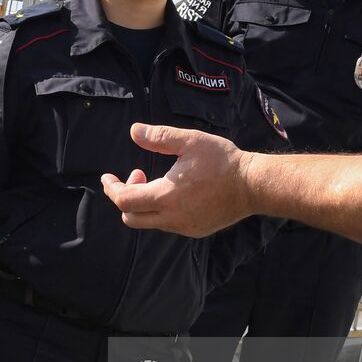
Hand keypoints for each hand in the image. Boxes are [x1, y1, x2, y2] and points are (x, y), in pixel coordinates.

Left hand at [101, 123, 253, 237]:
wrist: (253, 185)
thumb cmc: (222, 160)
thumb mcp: (189, 141)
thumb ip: (159, 136)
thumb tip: (134, 131)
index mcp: (166, 196)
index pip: (124, 200)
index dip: (111, 189)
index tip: (108, 177)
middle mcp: (172, 217)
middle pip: (131, 217)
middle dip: (126, 196)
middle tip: (138, 173)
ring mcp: (184, 227)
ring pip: (149, 222)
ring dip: (144, 203)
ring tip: (159, 179)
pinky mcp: (196, 230)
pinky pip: (168, 224)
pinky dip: (161, 210)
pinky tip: (175, 192)